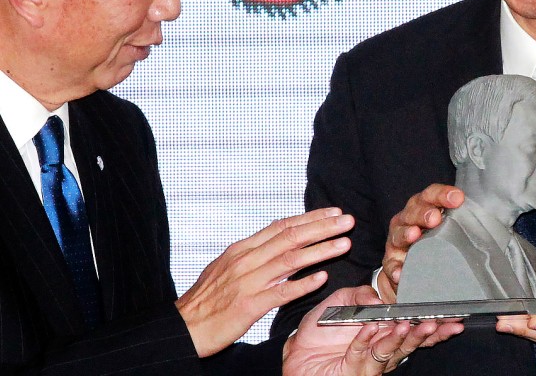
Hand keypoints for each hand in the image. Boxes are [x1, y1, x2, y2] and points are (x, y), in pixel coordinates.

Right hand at [176, 208, 354, 356]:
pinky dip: (303, 283)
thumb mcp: (227, 266)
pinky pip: (281, 292)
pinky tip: (321, 277)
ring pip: (291, 260)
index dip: (310, 217)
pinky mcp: (250, 305)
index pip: (282, 226)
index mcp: (243, 249)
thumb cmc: (206, 299)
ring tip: (344, 244)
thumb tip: (277, 239)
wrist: (183, 327)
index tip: (333, 212)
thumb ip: (254, 252)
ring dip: (321, 250)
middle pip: (291, 237)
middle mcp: (247, 260)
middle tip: (347, 221)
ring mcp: (249, 281)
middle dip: (323, 227)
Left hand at [283, 285, 463, 375]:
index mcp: (385, 330)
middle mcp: (382, 348)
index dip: (434, 323)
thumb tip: (379, 296)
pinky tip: (371, 328)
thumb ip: (360, 294)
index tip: (451, 315)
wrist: (296, 353)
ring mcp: (370, 362)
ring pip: (393, 351)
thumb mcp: (341, 301)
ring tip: (414, 325)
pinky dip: (367, 340)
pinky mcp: (355, 370)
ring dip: (405, 337)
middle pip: (411, 342)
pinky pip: (364, 354)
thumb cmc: (321, 330)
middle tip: (441, 323)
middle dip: (428, 333)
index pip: (414, 326)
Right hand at [378, 184, 463, 302]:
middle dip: (424, 213)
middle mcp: (408, 220)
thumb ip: (461, 224)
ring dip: (406, 233)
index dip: (443, 194)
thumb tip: (488, 225)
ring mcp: (397, 240)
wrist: (411, 267)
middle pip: (413, 211)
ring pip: (399, 233)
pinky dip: (395, 269)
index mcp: (423, 208)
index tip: (457, 198)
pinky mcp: (391, 262)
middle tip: (435, 218)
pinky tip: (401, 272)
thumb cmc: (433, 242)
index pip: (431, 195)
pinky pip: (391, 265)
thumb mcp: (446, 229)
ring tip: (414, 236)